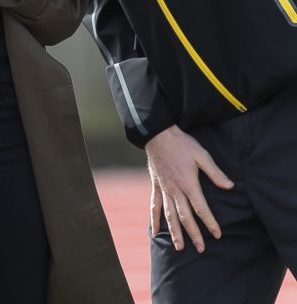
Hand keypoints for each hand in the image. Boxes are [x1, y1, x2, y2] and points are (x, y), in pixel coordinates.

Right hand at [146, 125, 233, 252]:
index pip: (201, 208)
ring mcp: (164, 189)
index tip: (217, 234)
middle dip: (194, 234)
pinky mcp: (156, 186)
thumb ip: (215, 172)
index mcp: (188, 184)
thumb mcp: (202, 154)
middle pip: (185, 217)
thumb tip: (230, 186)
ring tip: (180, 247)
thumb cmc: (182, 143)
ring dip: (175, 232)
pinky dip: (154, 219)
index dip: (210, 223)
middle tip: (201, 249)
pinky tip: (155, 231)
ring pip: (170, 215)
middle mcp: (175, 190)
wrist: (158, 134)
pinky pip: (154, 205)